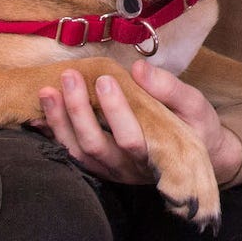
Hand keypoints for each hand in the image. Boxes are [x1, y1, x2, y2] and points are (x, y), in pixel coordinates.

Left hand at [38, 61, 241, 184]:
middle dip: (78, 111)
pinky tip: (42, 111)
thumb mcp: (195, 105)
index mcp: (157, 155)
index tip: (104, 78)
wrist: (199, 156)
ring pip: (79, 153)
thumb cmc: (197, 126)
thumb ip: (169, 89)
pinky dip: (54, 134)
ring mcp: (112, 171)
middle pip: (96, 146)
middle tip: (69, 76)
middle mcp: (130, 169)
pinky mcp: (100, 167)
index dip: (115, 111)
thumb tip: (139, 69)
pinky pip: (72, 155)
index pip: (131, 139)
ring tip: (48, 91)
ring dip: (60, 122)